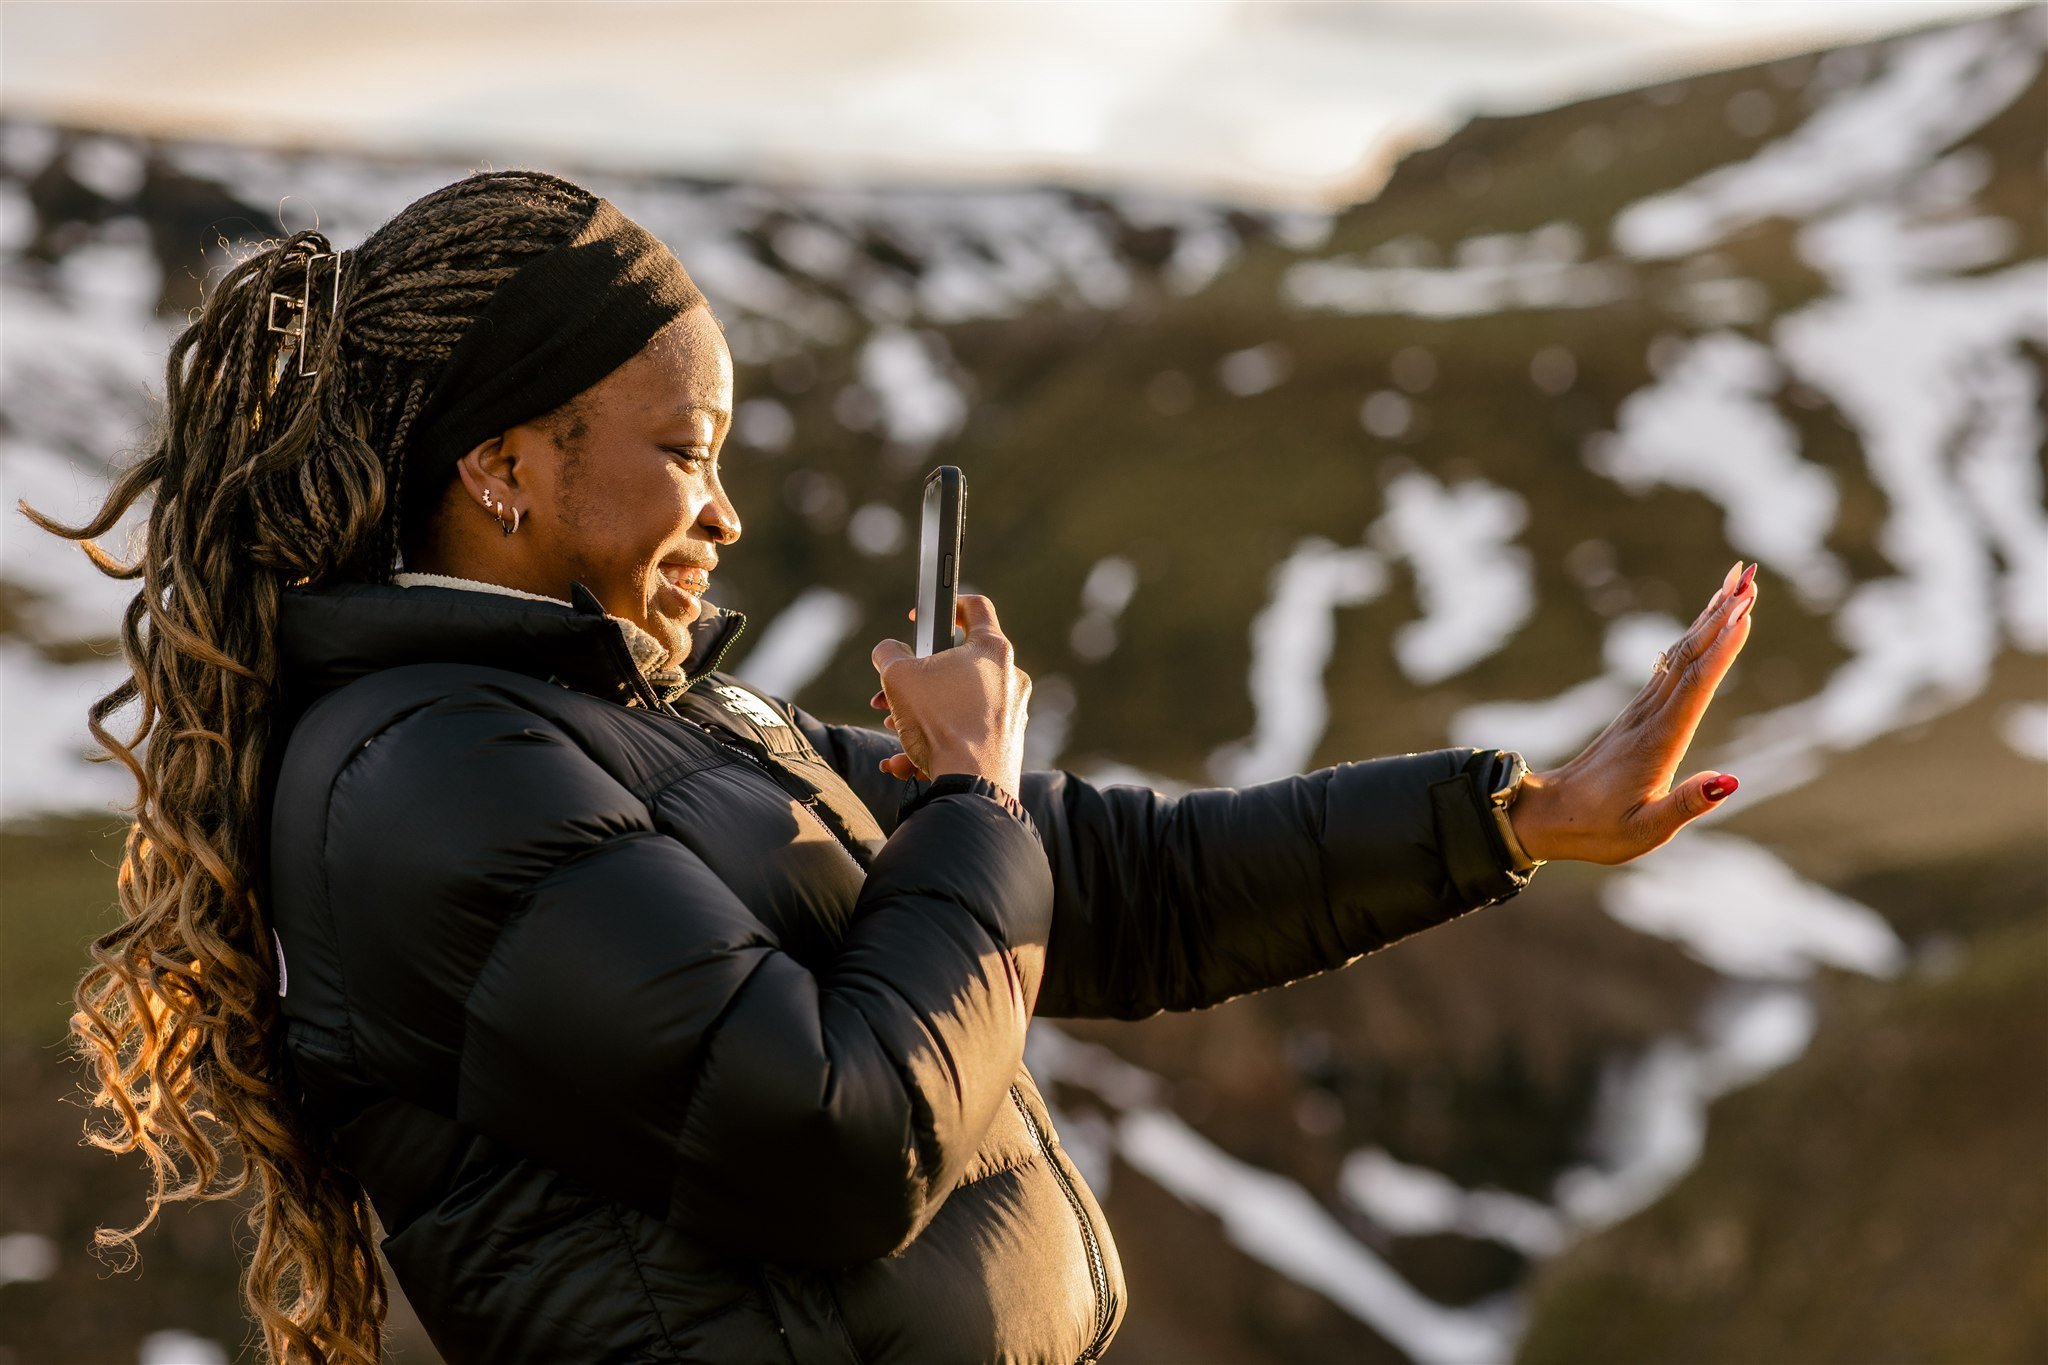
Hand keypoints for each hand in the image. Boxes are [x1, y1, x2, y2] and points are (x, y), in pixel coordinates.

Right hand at [869, 593, 1030, 794]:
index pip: (975, 607)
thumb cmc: (940, 723)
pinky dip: (935, 741)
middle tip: (892, 692)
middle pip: (957, 664)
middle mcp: (1010, 677)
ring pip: (957, 702)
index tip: (922, 617)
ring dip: (921, 712)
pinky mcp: (1006, 742)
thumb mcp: (898, 677)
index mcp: (992, 650)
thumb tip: (888, 651)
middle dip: (918, 678)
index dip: (945, 603)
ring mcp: (1011, 712)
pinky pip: (964, 733)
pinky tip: (904, 761)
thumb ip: (888, 653)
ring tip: (894, 728)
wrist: (972, 784)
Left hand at [1510, 561, 1758, 865]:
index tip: (1745, 612)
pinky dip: (1695, 637)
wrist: (1549, 816)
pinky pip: (1673, 664)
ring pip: (1681, 654)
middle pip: (1689, 657)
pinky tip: (1709, 619)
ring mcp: (1642, 710)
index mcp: (1657, 743)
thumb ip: (1686, 806)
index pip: (1694, 688)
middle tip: (1751, 576)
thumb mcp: (1644, 831)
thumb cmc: (1598, 829)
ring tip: (1738, 581)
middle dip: (1722, 615)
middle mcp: (1649, 717)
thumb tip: (1729, 780)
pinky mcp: (1639, 712)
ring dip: (1711, 616)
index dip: (1721, 650)